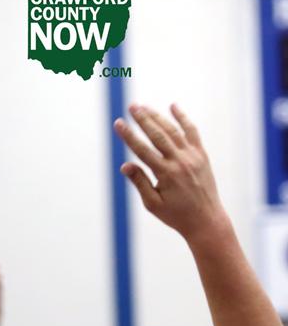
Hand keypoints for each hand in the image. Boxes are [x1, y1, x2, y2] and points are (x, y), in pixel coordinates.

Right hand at [114, 104, 228, 242]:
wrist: (206, 219)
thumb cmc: (176, 215)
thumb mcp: (152, 204)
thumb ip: (140, 182)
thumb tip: (125, 166)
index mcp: (166, 174)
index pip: (142, 150)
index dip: (129, 135)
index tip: (118, 123)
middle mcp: (180, 161)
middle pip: (158, 135)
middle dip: (144, 119)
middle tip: (132, 106)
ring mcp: (193, 156)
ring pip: (173, 130)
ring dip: (158, 116)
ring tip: (144, 107)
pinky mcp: (201, 155)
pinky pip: (192, 132)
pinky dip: (183, 118)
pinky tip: (173, 107)